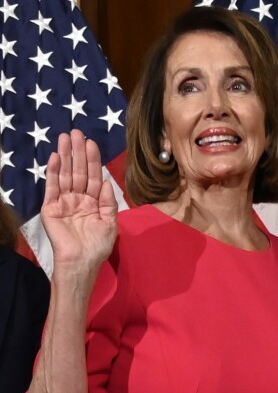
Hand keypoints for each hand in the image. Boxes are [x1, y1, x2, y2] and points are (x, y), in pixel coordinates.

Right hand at [41, 130, 117, 268]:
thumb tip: (104, 182)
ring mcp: (64, 202)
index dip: (92, 160)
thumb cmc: (98, 245)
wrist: (83, 261)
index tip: (92, 143)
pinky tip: (56, 157)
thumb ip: (108, 201)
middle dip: (78, 151)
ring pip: (65, 174)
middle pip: (78, 170)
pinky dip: (54, 172)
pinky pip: (52, 187)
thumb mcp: (110, 222)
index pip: (92, 176)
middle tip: (77, 132)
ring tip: (65, 138)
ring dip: (65, 155)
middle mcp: (78, 198)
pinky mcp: (51, 208)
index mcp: (93, 201)